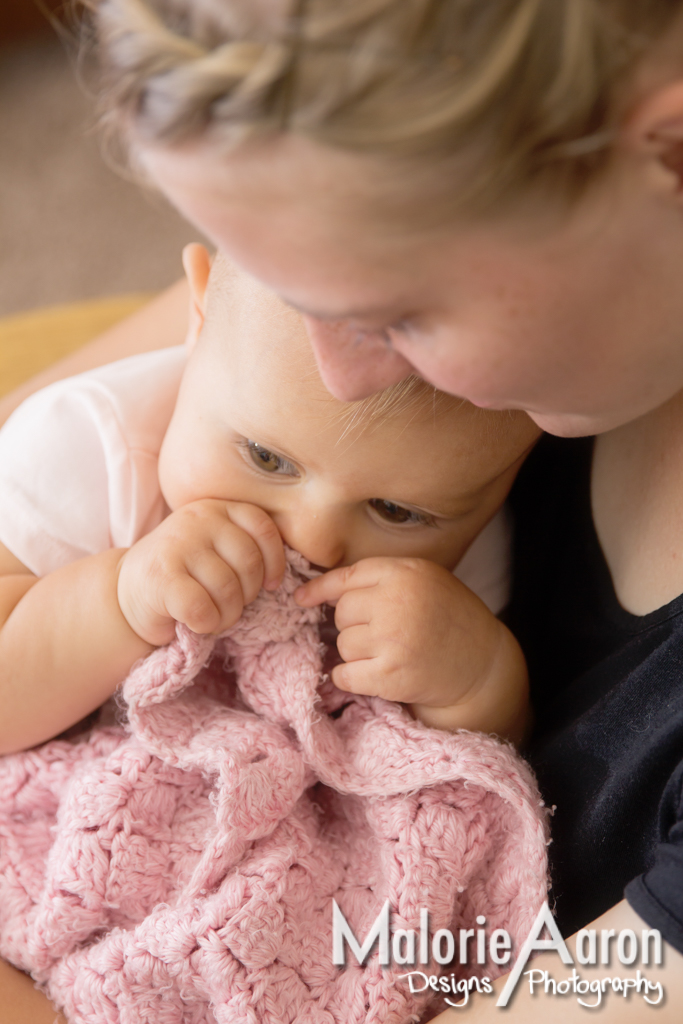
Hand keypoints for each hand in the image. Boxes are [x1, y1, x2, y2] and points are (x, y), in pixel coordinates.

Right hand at [117, 500, 284, 645]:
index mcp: (218, 508)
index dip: (274, 562)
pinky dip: (206, 624)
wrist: (126, 592)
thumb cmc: (184, 574)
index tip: (270, 585)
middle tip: (229, 605)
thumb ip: (245, 546)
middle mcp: (198, 519)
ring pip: (228, 589)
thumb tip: (284, 574)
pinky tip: (195, 622)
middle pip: (249, 563)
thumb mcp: (216, 548)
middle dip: (247, 596)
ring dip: (227, 615)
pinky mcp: (161, 577)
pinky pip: (203, 608)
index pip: (264, 529)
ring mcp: (177, 545)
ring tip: (213, 616)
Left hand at [296, 557, 528, 739]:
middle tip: (385, 634)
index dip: (322, 588)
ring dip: (358, 653)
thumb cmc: (451, 619)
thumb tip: (320, 589)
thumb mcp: (425, 581)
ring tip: (392, 653)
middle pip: (342, 612)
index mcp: (406, 573)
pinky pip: (344, 674)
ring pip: (343, 643)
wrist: (483, 667)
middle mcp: (397, 601)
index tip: (302, 597)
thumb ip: (383, 578)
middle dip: (355, 625)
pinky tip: (376, 675)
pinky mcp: (390, 675)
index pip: (349, 576)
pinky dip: (351, 678)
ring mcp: (393, 639)